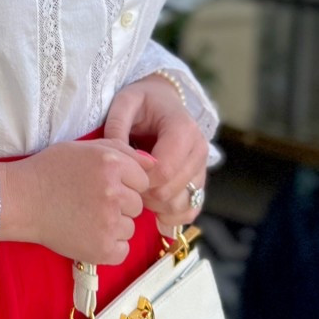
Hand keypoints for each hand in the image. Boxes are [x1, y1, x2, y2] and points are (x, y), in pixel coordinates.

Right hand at [0, 138, 151, 266]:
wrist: (21, 200)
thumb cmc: (49, 171)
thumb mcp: (85, 148)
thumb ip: (122, 151)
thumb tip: (154, 164)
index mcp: (111, 164)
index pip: (143, 179)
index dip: (125, 182)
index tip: (103, 185)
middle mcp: (113, 192)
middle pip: (137, 204)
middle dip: (120, 204)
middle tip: (91, 201)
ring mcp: (108, 222)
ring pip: (130, 227)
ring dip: (114, 225)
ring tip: (86, 217)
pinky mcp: (102, 248)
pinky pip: (123, 249)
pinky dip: (109, 246)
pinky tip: (88, 233)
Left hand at [101, 73, 210, 239]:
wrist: (164, 101)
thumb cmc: (143, 102)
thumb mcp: (125, 102)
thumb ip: (117, 126)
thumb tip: (117, 160)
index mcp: (183, 129)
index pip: (164, 171)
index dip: (139, 181)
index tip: (124, 175)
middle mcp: (199, 150)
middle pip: (171, 192)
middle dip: (144, 195)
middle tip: (127, 184)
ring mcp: (202, 168)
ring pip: (182, 205)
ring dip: (156, 207)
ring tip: (139, 193)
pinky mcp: (200, 182)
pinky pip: (191, 210)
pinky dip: (172, 217)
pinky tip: (154, 212)